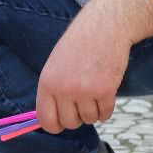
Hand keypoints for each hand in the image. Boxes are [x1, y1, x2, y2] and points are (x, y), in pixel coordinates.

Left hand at [36, 7, 129, 133]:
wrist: (103, 27)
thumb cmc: (79, 44)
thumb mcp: (55, 65)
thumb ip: (52, 90)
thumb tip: (51, 120)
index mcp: (47, 82)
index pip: (46, 120)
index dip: (55, 125)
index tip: (62, 122)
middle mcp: (64, 89)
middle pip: (69, 123)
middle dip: (77, 117)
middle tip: (82, 101)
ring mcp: (85, 91)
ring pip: (89, 119)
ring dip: (93, 110)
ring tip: (94, 90)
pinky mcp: (105, 90)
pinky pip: (105, 114)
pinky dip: (106, 108)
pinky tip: (106, 92)